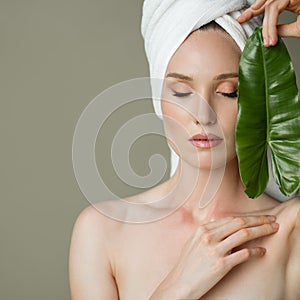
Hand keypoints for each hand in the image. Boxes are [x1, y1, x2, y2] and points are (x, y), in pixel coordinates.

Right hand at [150, 215, 278, 299]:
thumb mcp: (193, 242)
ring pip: (244, 234)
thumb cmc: (187, 264)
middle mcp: (209, 237)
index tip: (260, 217)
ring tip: (273, 230)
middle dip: (259, 220)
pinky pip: (243, 254)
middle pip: (239, 223)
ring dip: (262, 230)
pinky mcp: (221, 265)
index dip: (248, 216)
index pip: (231, 219)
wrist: (180, 283)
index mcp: (203, 229)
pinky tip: (262, 251)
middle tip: (272, 220)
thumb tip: (218, 223)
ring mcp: (215, 250)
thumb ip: (207, 231)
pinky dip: (256, 251)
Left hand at [238, 0, 299, 46]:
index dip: (253, 13)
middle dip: (252, 13)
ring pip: (271, 8)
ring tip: (266, 39)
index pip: (269, 9)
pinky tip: (256, 8)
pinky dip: (266, 7)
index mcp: (289, 4)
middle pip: (267, 6)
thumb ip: (283, 29)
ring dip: (267, 25)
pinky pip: (276, 4)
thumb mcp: (297, 29)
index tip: (241, 20)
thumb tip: (270, 32)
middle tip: (241, 21)